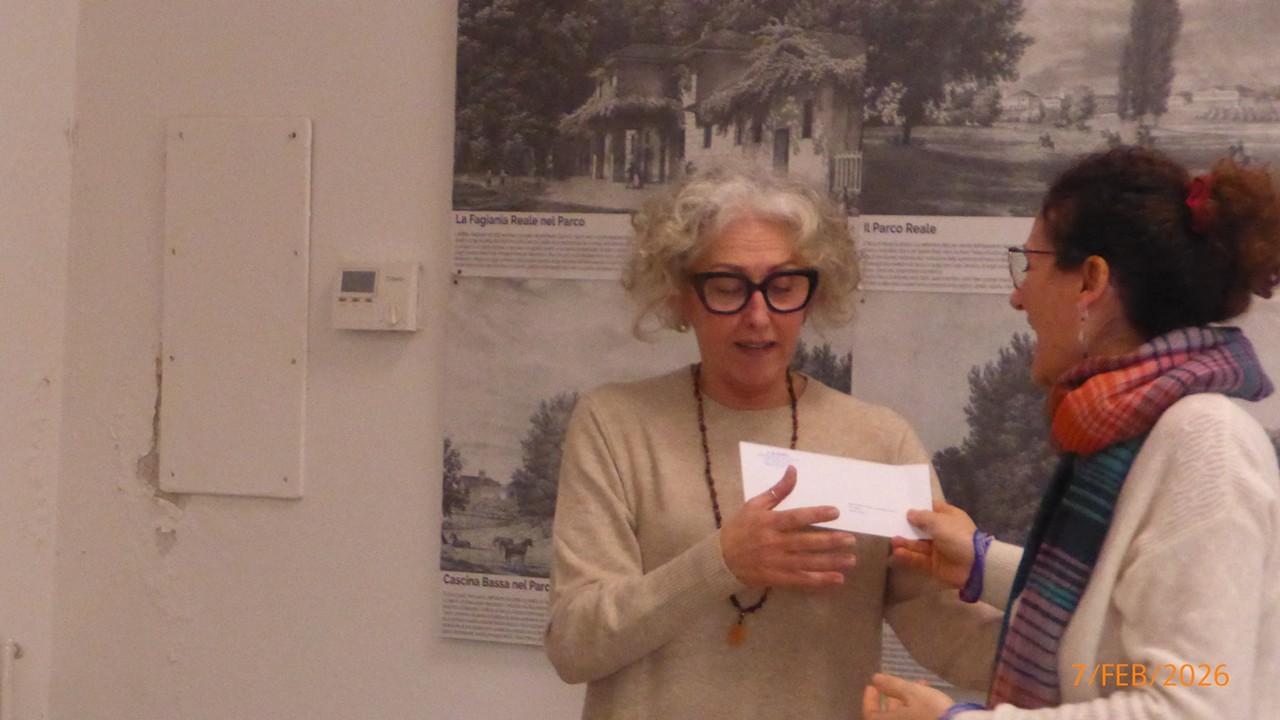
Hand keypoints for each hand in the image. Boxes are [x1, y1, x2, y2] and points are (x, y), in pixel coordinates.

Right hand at [719, 466, 857, 587]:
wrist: (721, 559)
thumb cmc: (739, 528)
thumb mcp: (754, 505)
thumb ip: (777, 491)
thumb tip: (793, 470)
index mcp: (769, 523)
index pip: (796, 518)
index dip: (816, 515)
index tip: (835, 512)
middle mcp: (774, 543)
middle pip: (806, 542)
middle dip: (830, 541)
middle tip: (851, 540)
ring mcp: (776, 562)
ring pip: (808, 563)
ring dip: (831, 562)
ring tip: (850, 560)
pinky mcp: (777, 578)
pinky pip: (801, 580)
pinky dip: (820, 581)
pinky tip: (837, 579)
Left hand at [862, 673, 954, 719]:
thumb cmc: (931, 711)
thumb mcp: (912, 693)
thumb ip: (892, 685)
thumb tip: (875, 679)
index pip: (870, 714)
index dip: (869, 699)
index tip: (872, 686)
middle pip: (887, 716)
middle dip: (893, 697)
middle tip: (897, 683)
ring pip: (903, 717)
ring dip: (908, 700)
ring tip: (920, 683)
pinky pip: (914, 718)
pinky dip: (917, 708)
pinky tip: (928, 694)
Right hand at [890, 501, 976, 588]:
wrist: (974, 566)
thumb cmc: (957, 536)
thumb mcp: (939, 521)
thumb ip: (922, 517)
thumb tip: (910, 513)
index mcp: (948, 518)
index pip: (932, 509)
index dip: (918, 507)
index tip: (901, 505)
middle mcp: (943, 532)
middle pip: (922, 528)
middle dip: (908, 526)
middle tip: (891, 523)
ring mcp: (938, 549)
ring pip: (918, 544)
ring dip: (906, 542)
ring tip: (892, 540)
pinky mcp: (934, 565)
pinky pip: (919, 559)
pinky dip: (908, 556)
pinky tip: (897, 552)